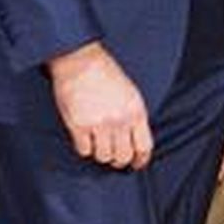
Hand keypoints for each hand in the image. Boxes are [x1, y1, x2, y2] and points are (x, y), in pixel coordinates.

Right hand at [46, 42, 152, 169]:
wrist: (80, 60)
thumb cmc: (104, 73)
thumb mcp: (130, 93)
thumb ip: (134, 117)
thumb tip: (133, 143)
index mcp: (136, 111)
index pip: (144, 148)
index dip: (140, 160)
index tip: (134, 163)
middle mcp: (120, 120)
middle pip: (123, 157)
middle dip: (118, 160)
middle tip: (112, 156)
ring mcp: (99, 124)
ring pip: (103, 157)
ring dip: (99, 153)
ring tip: (96, 143)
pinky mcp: (79, 125)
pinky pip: (84, 150)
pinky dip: (84, 147)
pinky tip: (83, 137)